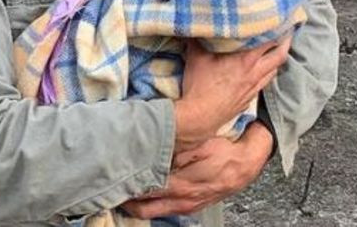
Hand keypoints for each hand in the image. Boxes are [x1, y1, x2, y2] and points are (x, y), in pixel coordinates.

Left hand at [121, 122, 273, 218]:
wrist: (247, 163)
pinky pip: (165, 209)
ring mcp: (186, 206)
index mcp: (179, 186)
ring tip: (124, 189)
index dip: (125, 187)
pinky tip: (146, 191)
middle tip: (110, 188)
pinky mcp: (191, 205)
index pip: (143, 192)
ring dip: (138, 203)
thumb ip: (174, 149)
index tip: (110, 179)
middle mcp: (181, 201)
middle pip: (142, 209)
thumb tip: (152, 148)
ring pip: (153, 212)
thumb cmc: (224, 151)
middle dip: (125, 201)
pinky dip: (152, 202)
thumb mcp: (199, 144)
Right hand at [173, 35, 291, 150]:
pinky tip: (259, 70)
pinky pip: (263, 82)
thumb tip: (196, 26)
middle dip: (286, 42)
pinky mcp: (249, 99)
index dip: (277, 28)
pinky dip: (265, 73)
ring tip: (274, 49)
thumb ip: (198, 39)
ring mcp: (254, 88)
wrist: (199, 118)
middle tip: (287, 31)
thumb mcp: (196, 57)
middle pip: (280, 56)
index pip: (270, 41)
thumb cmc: (199, 87)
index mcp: (246, 60)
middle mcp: (255, 73)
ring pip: (274, 70)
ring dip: (276, 59)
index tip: (281, 19)